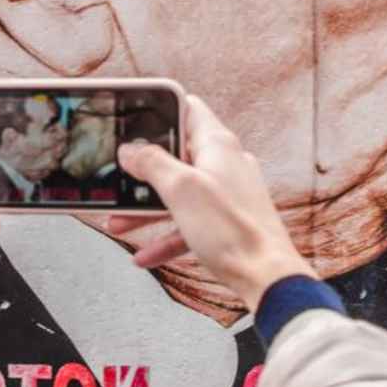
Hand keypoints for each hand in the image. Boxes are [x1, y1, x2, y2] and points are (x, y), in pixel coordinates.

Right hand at [109, 96, 311, 312]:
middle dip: (143, 171)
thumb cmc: (235, 231)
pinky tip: (145, 253)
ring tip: (119, 222)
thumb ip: (152, 164)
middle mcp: (225, 165)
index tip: (133, 118)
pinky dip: (165, 235)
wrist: (267, 277)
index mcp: (218, 145)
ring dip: (147, 208)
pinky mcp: (226, 222)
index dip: (159, 109)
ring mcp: (226, 194)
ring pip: (178, 193)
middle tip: (119, 179)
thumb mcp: (182, 190)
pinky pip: (188, 223)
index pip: (187, 108)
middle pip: (176, 155)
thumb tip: (131, 150)